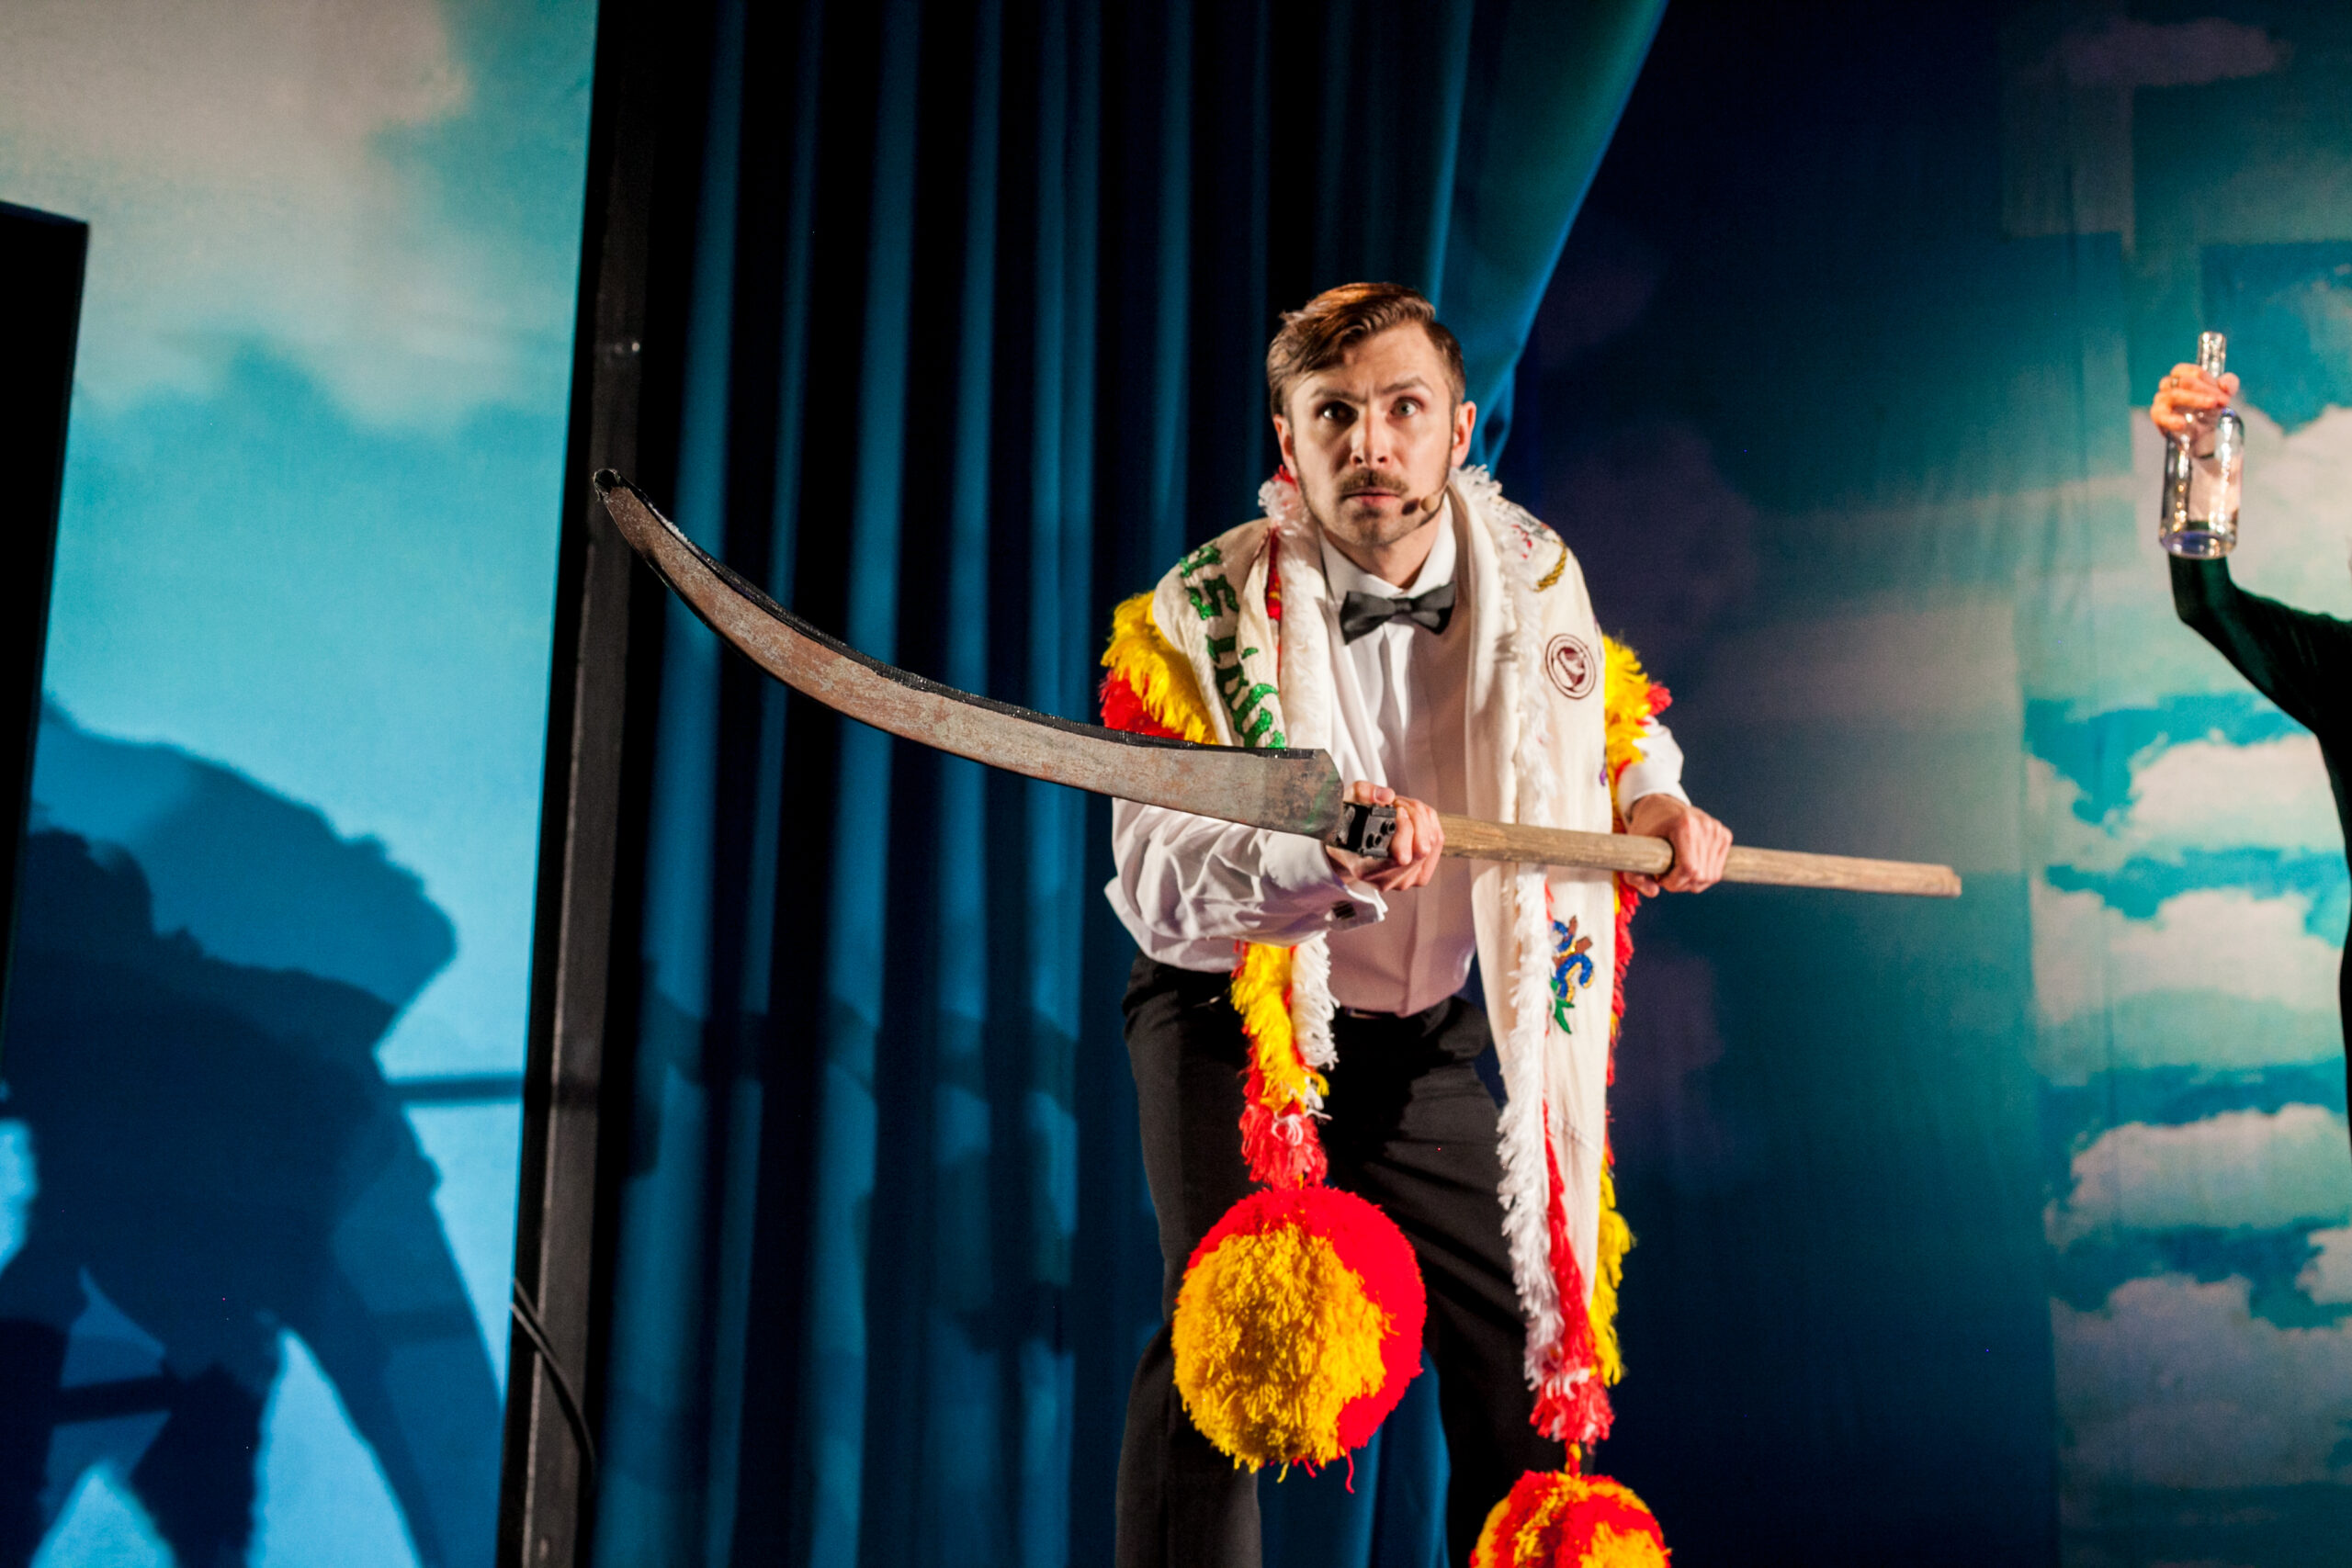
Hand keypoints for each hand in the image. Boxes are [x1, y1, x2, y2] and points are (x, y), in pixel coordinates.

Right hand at [1326, 781, 1444, 891]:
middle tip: (1398, 806)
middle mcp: (1386, 880)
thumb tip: (1387, 796)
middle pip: (1422, 849)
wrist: (1350, 848)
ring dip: (1421, 816)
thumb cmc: (1347, 826)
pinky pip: (1438, 842)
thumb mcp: (1345, 803)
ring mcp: (1405, 880)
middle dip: (1415, 817)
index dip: (1404, 829)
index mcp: (1364, 869)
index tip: (1395, 810)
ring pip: (1432, 843)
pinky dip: (1429, 822)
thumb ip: (1361, 794)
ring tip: (1402, 809)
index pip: (1400, 857)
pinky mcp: (1420, 875)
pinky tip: (1412, 816)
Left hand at [1622, 794, 1730, 894]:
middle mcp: (1705, 826)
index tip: (1660, 879)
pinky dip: (1702, 875)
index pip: (1689, 868)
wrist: (1661, 806)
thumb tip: (1653, 893)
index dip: (1674, 882)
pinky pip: (1717, 870)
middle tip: (1666, 876)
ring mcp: (1717, 830)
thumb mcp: (1634, 848)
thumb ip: (1635, 874)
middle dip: (1681, 884)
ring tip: (1675, 871)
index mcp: (1684, 825)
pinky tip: (1688, 866)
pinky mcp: (1724, 836)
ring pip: (1711, 876)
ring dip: (1692, 882)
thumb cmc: (1646, 828)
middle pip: (1701, 875)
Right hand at [2151, 363, 2238, 438]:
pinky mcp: (2158, 417)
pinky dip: (2171, 419)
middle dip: (2205, 390)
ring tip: (2211, 406)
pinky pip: (2160, 414)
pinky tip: (2182, 423)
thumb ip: (2230, 384)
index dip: (2210, 380)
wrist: (2202, 434)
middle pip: (2183, 381)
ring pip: (2173, 395)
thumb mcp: (2224, 394)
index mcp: (2183, 375)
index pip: (2193, 371)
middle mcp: (2169, 385)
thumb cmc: (2208, 409)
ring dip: (2195, 399)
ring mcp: (2162, 400)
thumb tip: (2224, 385)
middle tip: (2222, 401)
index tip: (2225, 393)